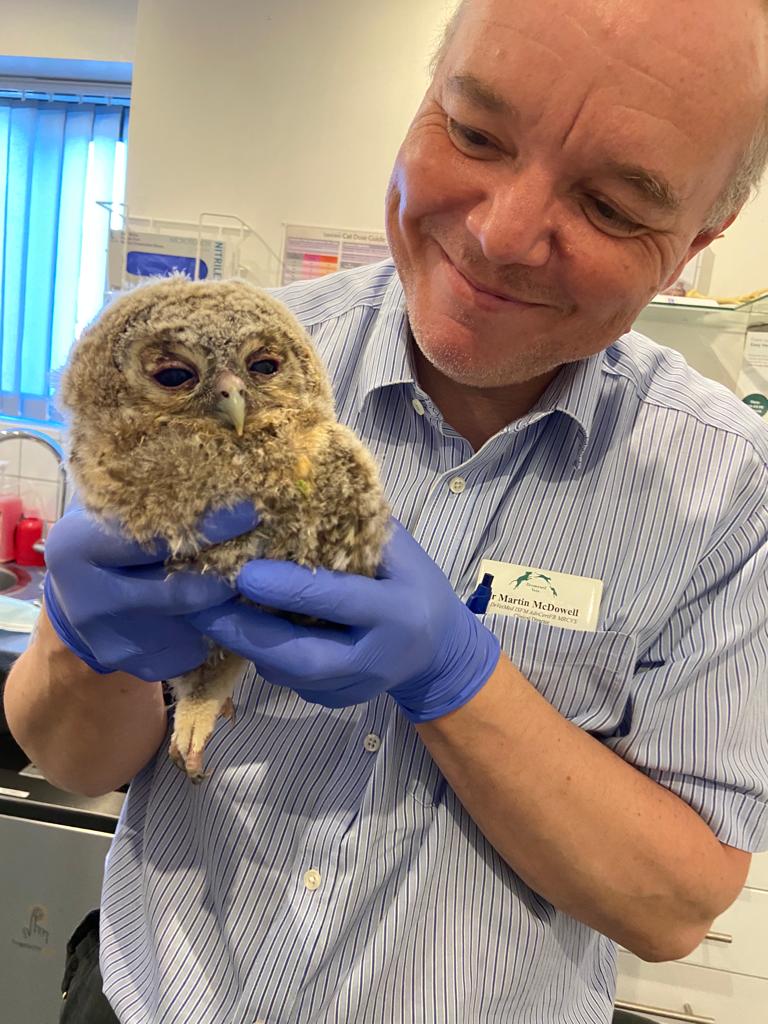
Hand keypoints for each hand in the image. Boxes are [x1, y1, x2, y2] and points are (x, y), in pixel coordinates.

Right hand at [43, 503, 259, 679]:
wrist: (78, 596)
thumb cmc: (108, 535)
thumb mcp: (116, 507)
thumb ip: (156, 496)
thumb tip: (227, 472)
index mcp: (79, 548)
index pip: (158, 538)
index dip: (211, 526)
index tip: (253, 512)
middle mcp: (90, 601)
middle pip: (182, 591)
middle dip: (229, 572)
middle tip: (264, 551)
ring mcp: (111, 641)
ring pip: (194, 624)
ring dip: (228, 603)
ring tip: (251, 578)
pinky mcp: (133, 666)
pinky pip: (191, 649)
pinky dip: (214, 630)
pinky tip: (224, 609)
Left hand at [187, 519, 500, 721]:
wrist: (438, 651)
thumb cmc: (413, 583)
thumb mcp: (399, 550)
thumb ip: (355, 529)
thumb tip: (297, 493)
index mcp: (396, 611)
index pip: (335, 600)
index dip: (287, 588)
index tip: (241, 571)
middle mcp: (376, 657)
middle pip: (301, 656)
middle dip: (246, 632)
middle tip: (197, 607)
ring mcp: (355, 687)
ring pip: (287, 674)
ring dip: (243, 643)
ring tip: (203, 612)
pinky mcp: (335, 702)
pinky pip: (289, 682)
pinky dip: (261, 654)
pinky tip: (236, 628)